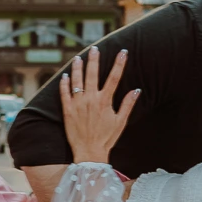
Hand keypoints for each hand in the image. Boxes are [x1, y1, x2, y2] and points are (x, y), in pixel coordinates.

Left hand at [60, 46, 139, 164]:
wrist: (89, 152)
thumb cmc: (106, 138)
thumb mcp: (120, 122)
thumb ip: (128, 105)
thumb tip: (137, 90)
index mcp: (105, 101)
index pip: (114, 78)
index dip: (119, 63)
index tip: (123, 52)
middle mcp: (90, 100)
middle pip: (93, 74)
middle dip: (94, 60)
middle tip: (95, 48)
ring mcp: (77, 104)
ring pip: (76, 80)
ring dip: (77, 68)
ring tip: (78, 58)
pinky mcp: (67, 111)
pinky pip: (64, 93)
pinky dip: (64, 84)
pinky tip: (65, 76)